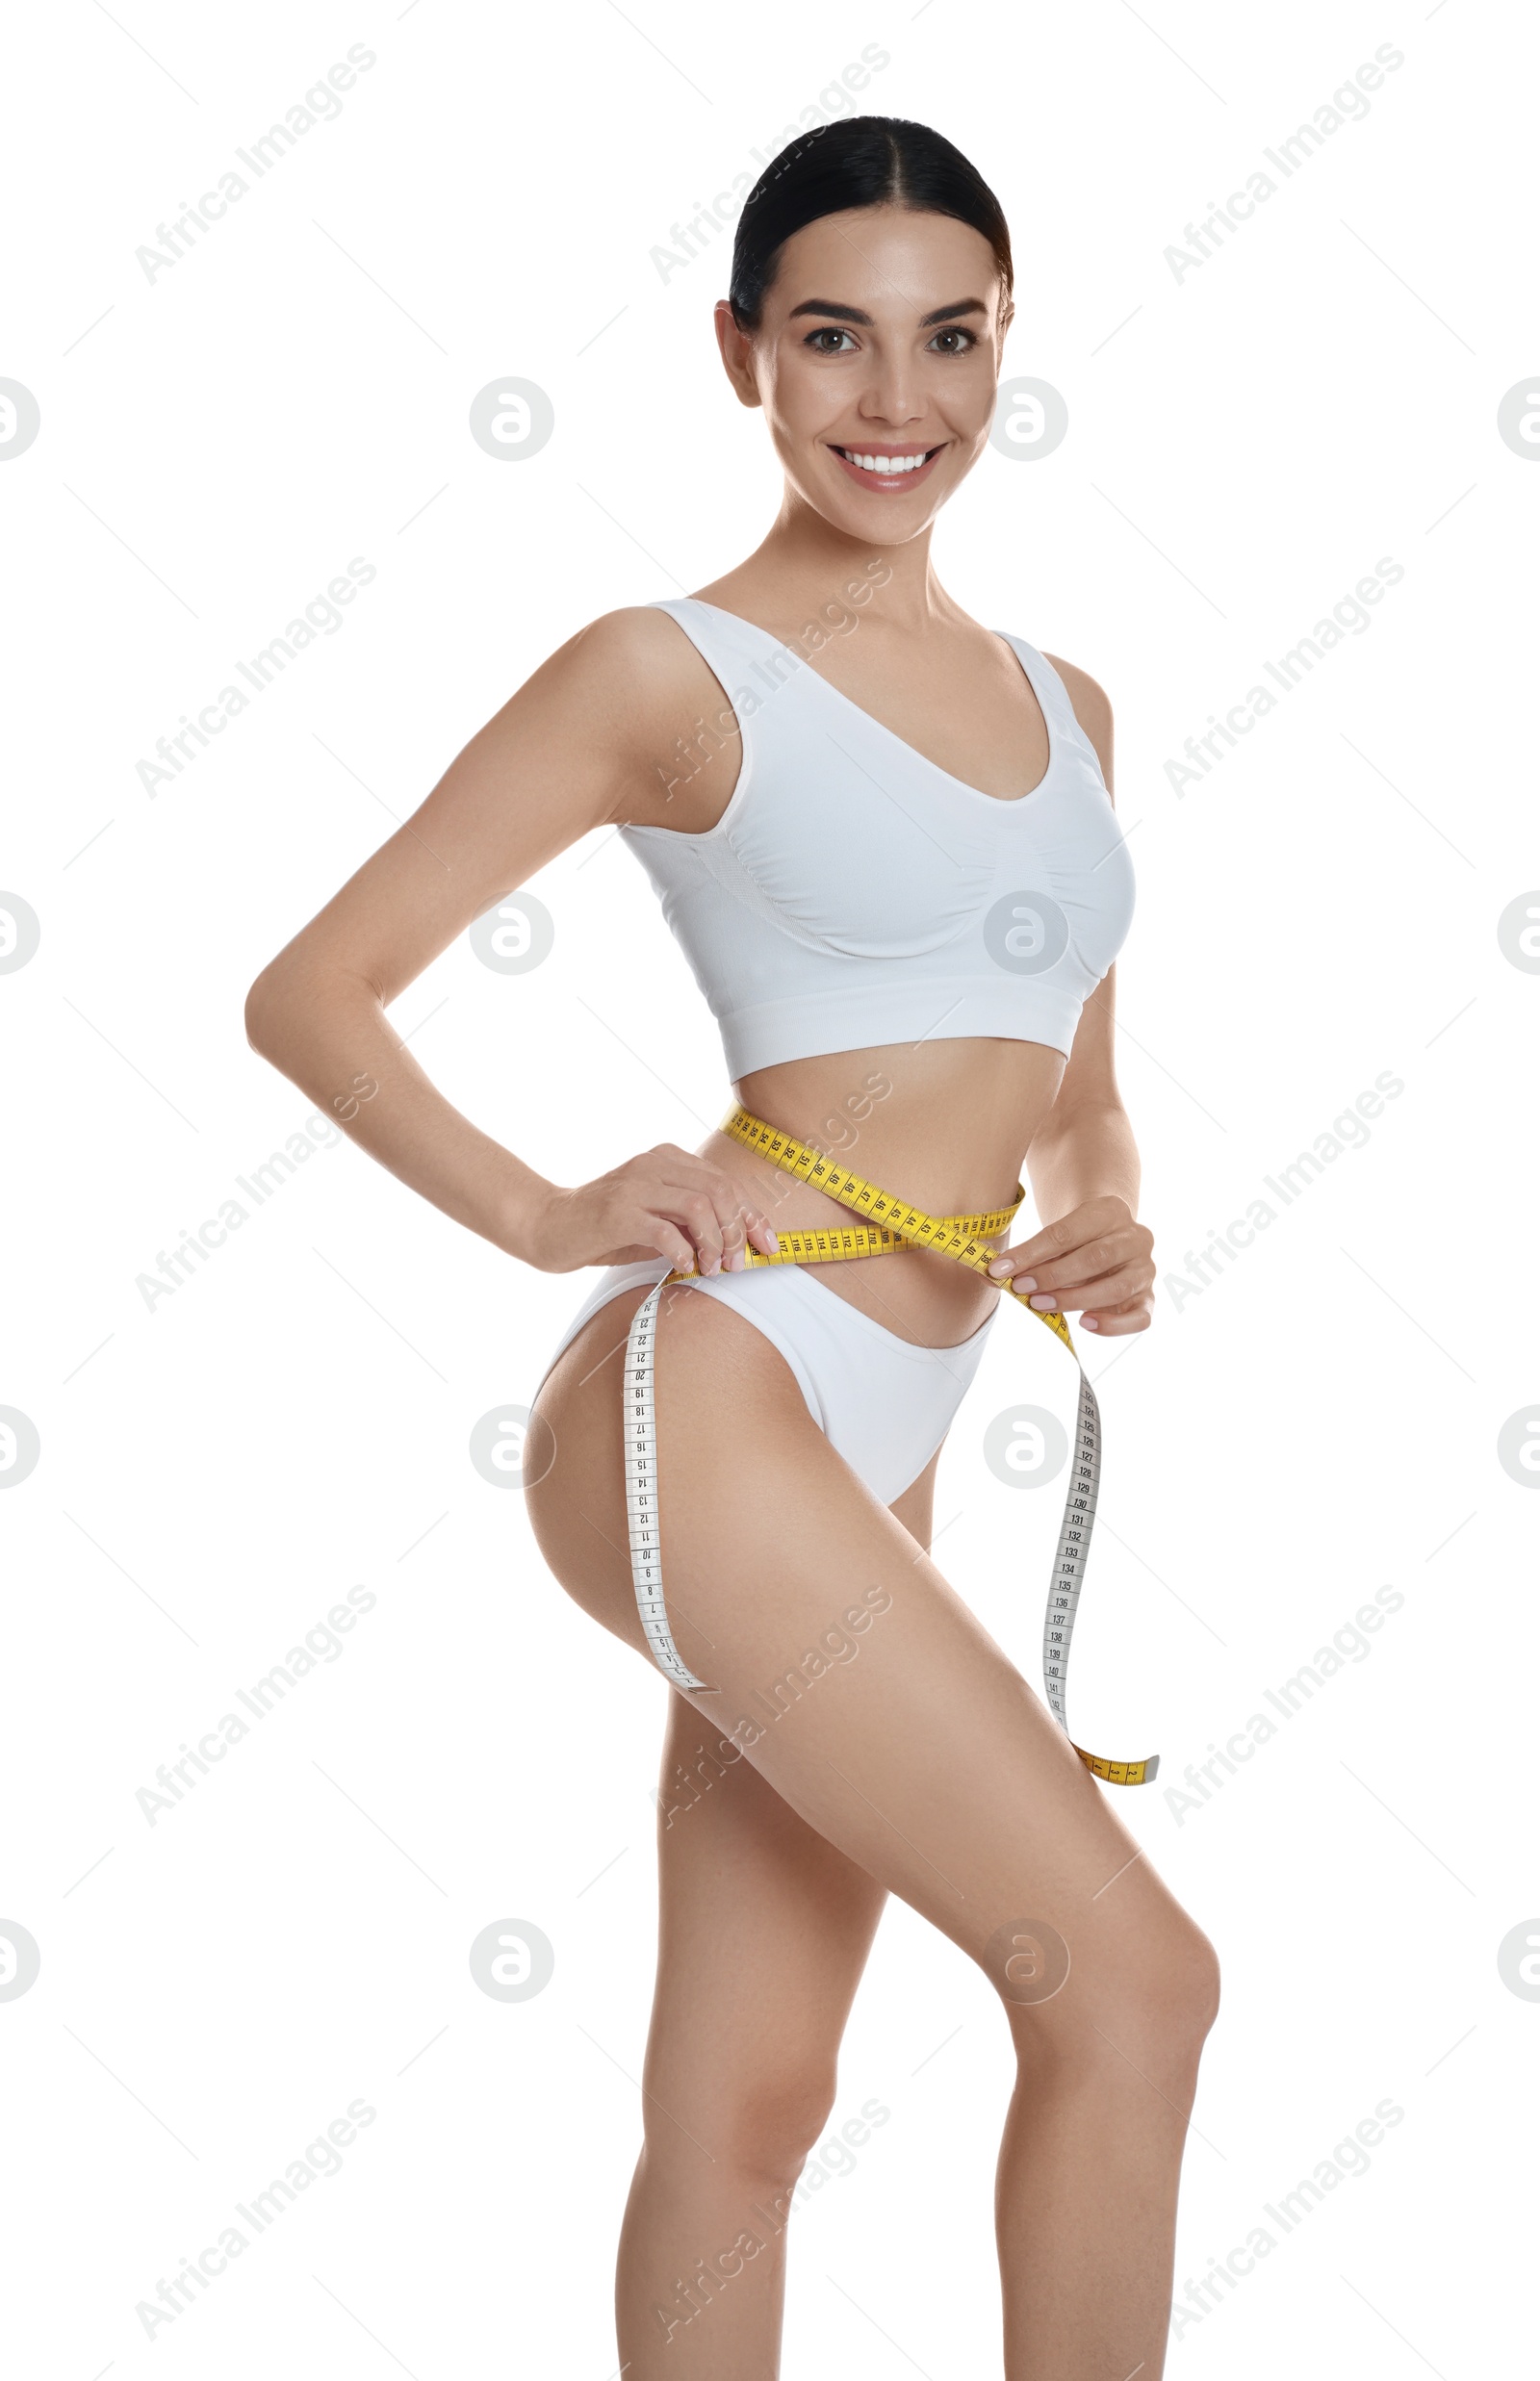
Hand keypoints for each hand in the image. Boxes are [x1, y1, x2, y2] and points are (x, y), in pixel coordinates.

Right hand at [522, 1144, 780, 1276]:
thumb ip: (691, 1221)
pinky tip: (683, 1265)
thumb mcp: (655, 1218)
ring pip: (699, 1206)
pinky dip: (683, 1252)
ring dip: (714, 1242)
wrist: (548, 1226)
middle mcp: (654, 1164)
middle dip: (737, 1232)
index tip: (769, 1246)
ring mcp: (635, 1185)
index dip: (753, 1216)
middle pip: (719, 1190)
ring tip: (711, 1268)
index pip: (726, 1182)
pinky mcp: (617, 1212)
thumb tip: (737, 1243)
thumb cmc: (605, 1228)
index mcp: (668, 1159)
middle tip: (734, 1264)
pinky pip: (665, 1230)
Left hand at [985, 1195, 1154, 1335]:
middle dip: (1052, 1276)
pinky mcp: (1148, 1297)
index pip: (1066, 1232)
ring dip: (1073, 1299)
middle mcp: (1134, 1237)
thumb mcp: (1054, 1237)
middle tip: (1021, 1288)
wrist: (1110, 1238)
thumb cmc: (1075, 1239)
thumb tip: (989, 1276)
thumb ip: (1027, 1256)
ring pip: (1114, 1287)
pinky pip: (1139, 1317)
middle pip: (1094, 1258)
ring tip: (1040, 1305)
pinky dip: (1113, 1325)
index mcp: (1109, 1210)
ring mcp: (1145, 1268)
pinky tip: (1084, 1322)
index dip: (1030, 1253)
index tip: (1000, 1269)